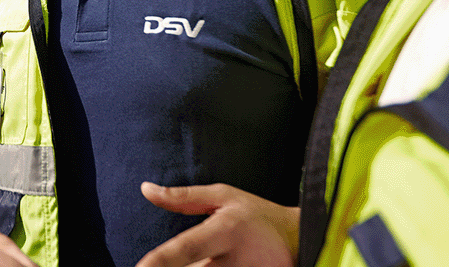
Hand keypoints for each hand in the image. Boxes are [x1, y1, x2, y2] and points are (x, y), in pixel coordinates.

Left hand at [136, 182, 298, 266]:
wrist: (303, 241)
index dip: (161, 261)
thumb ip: (183, 197)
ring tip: (200, 258)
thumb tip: (145, 189)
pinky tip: (204, 266)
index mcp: (227, 230)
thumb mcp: (224, 196)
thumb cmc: (256, 215)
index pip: (188, 247)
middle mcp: (237, 261)